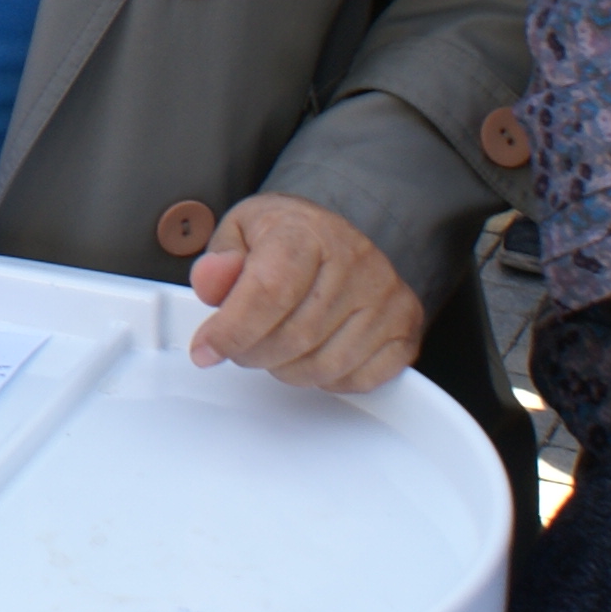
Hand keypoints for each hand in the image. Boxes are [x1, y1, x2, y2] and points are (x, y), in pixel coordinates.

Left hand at [185, 194, 422, 390]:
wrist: (332, 234)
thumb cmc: (284, 237)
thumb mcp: (239, 234)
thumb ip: (219, 262)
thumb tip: (210, 281)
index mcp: (307, 231)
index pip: (270, 291)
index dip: (232, 330)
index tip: (205, 350)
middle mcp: (355, 258)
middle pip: (295, 337)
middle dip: (253, 353)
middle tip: (240, 345)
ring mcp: (386, 293)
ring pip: (325, 366)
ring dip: (287, 370)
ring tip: (276, 346)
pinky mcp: (406, 324)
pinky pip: (361, 379)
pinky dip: (328, 381)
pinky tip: (314, 354)